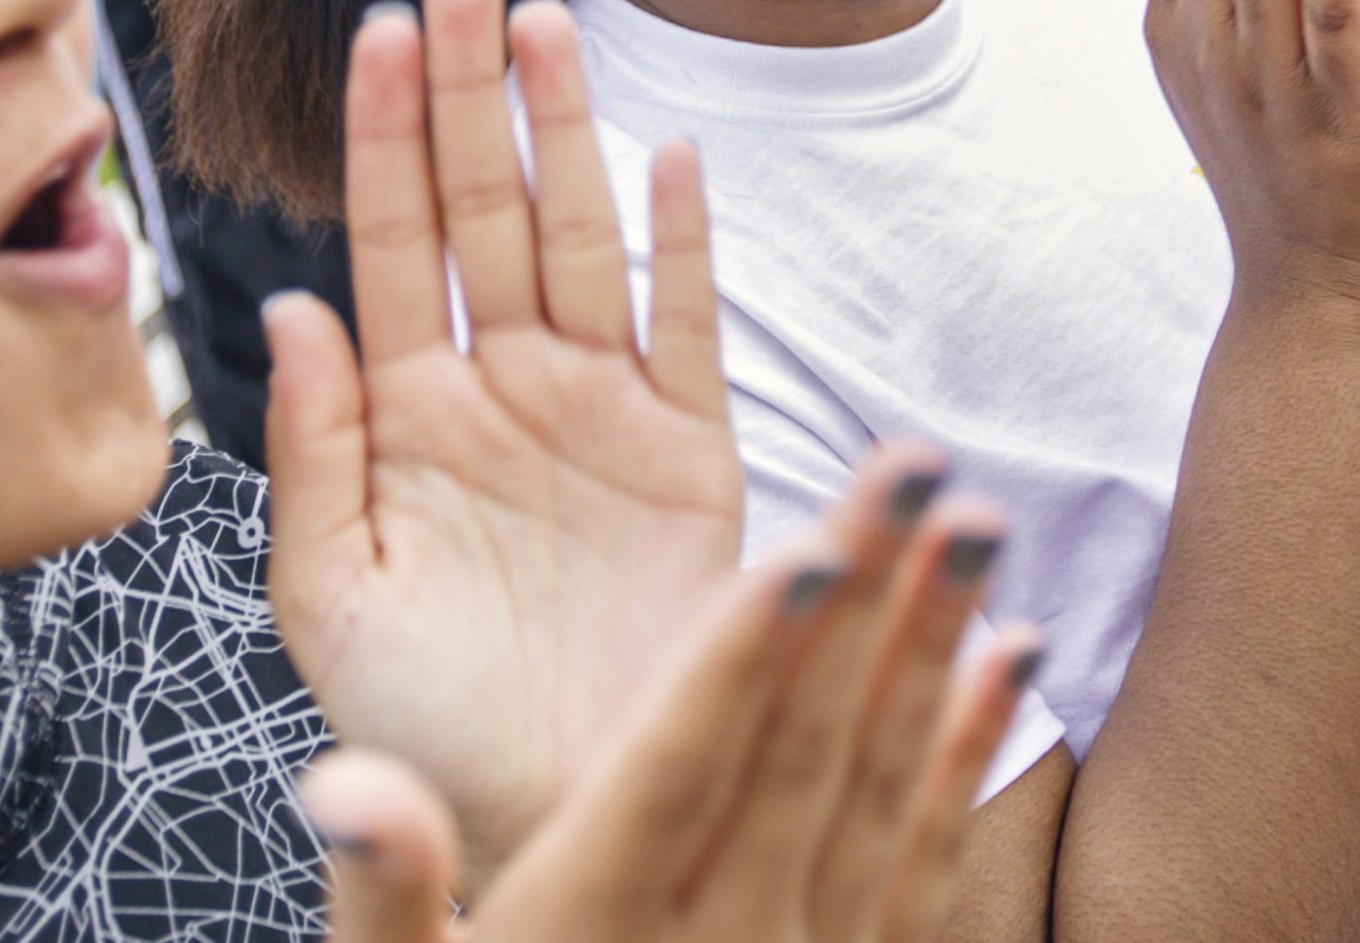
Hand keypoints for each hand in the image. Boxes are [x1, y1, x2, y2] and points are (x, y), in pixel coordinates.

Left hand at [265, 0, 746, 888]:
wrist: (556, 821)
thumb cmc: (424, 724)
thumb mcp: (332, 595)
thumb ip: (312, 448)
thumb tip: (288, 308)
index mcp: (409, 410)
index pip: (389, 239)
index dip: (384, 134)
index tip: (379, 30)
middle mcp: (503, 383)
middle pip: (486, 206)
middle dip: (472, 90)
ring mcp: (598, 406)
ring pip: (581, 235)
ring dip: (566, 130)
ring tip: (547, 24)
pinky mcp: (688, 449)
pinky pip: (684, 323)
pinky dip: (682, 243)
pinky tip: (673, 157)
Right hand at [305, 454, 1034, 942]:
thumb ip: (384, 894)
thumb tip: (348, 781)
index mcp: (595, 927)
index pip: (681, 771)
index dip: (739, 658)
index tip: (802, 551)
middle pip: (799, 745)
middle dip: (864, 597)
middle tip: (914, 463)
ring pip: (876, 785)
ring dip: (933, 646)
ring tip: (975, 522)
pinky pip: (925, 862)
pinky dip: (968, 751)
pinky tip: (1012, 652)